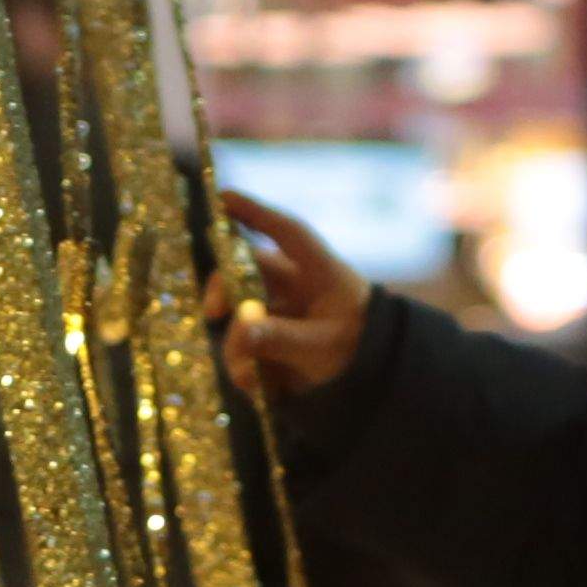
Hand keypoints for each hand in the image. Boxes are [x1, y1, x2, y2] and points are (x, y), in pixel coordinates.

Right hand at [208, 189, 369, 400]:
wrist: (374, 382)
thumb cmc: (360, 350)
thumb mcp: (323, 346)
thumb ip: (282, 338)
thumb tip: (241, 332)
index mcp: (320, 272)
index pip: (287, 233)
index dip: (256, 212)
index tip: (223, 197)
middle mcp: (295, 285)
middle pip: (245, 270)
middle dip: (223, 288)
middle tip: (212, 311)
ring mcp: (281, 313)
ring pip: (240, 314)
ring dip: (236, 345)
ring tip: (250, 379)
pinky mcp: (272, 343)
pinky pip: (245, 348)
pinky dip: (246, 368)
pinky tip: (258, 388)